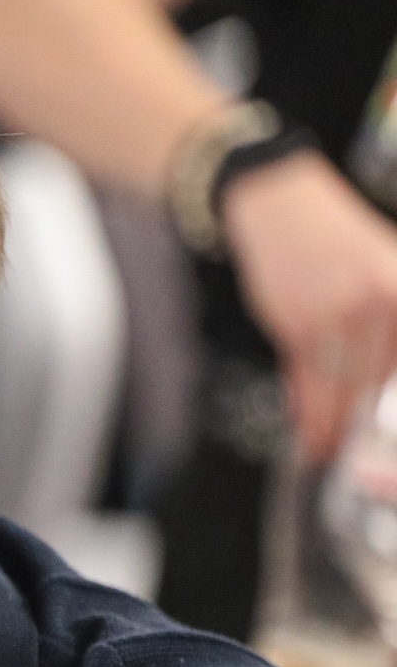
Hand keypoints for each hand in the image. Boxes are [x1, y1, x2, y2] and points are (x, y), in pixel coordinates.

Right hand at [224, 151, 396, 460]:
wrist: (280, 207)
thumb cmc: (337, 241)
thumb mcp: (386, 268)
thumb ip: (393, 323)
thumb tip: (387, 386)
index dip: (394, 412)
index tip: (387, 441)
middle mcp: (380, 304)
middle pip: (381, 385)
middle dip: (370, 428)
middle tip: (365, 459)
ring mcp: (337, 315)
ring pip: (342, 390)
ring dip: (334, 430)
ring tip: (330, 454)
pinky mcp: (297, 324)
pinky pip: (306, 382)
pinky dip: (308, 413)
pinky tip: (310, 432)